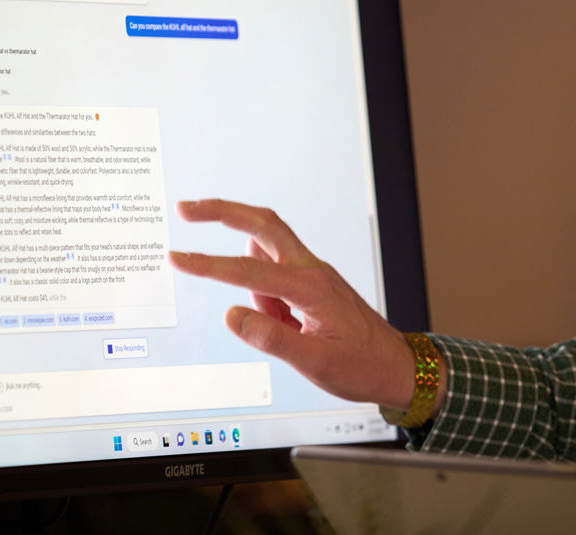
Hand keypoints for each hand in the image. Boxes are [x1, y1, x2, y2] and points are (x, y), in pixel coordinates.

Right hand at [168, 198, 435, 410]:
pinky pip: (277, 275)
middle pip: (262, 223)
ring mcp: (312, 273)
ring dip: (251, 270)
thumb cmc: (362, 365)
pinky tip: (283, 321)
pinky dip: (266, 290)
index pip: (249, 271)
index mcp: (310, 288)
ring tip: (282, 325)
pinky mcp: (311, 282)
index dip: (209, 264)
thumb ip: (271, 337)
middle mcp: (311, 271)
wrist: (397, 366)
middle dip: (222, 211)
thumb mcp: (315, 363)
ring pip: (270, 246)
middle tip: (187, 209)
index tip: (178, 258)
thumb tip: (233, 316)